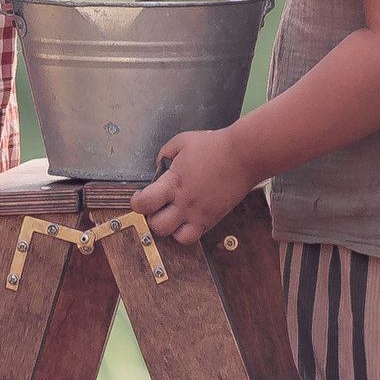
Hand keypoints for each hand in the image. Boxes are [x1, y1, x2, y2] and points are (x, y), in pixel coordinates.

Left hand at [131, 125, 254, 244]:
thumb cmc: (215, 147)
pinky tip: (188, 217)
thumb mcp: (181, 142)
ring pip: (176, 237)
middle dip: (152, 217)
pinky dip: (188, 231)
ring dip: (170, 228)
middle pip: (157, 226)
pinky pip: (195, 236)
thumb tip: (158, 166)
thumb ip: (164, 155)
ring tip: (172, 215)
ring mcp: (200, 214)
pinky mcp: (212, 219)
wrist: (243, 156)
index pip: (144, 204)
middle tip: (156, 207)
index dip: (136, 202)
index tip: (139, 197)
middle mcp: (185, 203)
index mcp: (174, 183)